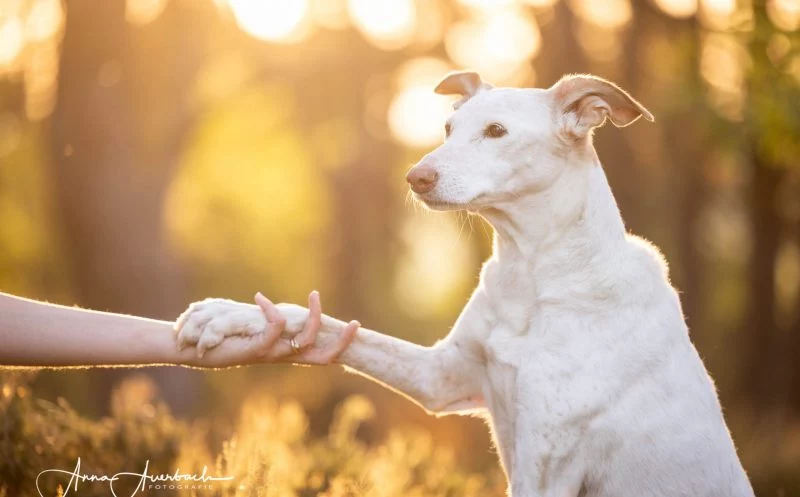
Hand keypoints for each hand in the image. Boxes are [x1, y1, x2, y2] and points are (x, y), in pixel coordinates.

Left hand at [174, 291, 358, 364]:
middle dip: (341, 341)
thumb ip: (264, 316)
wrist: (186, 346)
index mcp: (282, 350)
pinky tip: (261, 299)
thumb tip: (281, 308)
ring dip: (314, 317)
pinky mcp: (254, 350)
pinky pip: (275, 331)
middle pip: (322, 356)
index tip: (355, 326)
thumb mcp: (246, 321)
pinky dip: (273, 312)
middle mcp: (280, 355)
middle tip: (353, 323)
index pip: (319, 354)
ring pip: (305, 341)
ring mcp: (269, 354)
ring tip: (315, 295)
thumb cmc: (213, 332)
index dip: (340, 345)